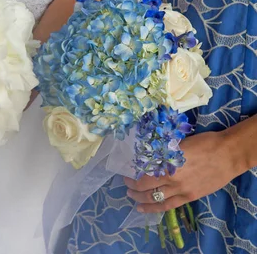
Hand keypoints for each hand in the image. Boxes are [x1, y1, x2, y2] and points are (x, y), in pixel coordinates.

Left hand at [124, 131, 241, 212]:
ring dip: (139, 198)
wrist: (228, 154)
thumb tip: (146, 156)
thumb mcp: (178, 144)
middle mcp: (171, 178)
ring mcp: (181, 190)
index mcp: (167, 163)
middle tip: (126, 183)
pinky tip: (142, 209)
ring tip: (131, 196)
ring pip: (154, 198)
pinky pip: (168, 205)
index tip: (125, 172)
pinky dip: (153, 208)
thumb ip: (162, 153)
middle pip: (145, 187)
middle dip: (132, 187)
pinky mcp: (190, 197)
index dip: (131, 175)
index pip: (142, 174)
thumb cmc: (203, 143)